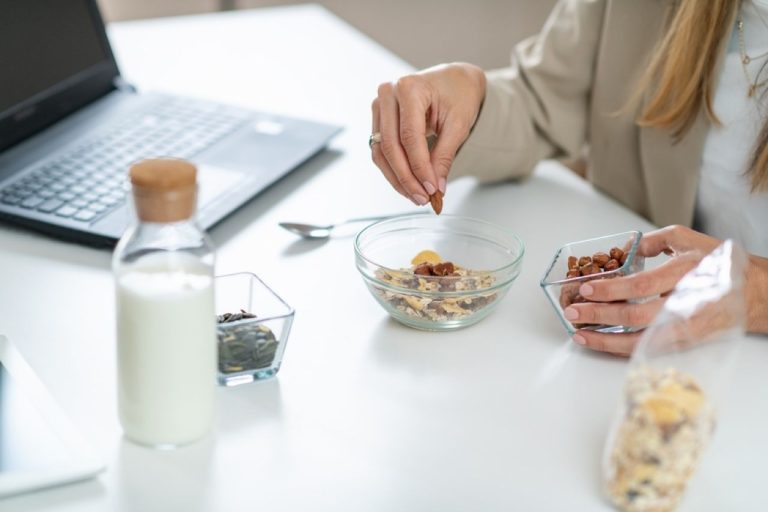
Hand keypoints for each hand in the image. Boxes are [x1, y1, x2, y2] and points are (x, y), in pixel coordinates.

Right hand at [370, 63, 485, 204]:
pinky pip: (381, 151)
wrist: (454, 81)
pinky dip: (394, 171)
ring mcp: (379, 106)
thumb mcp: (458, 124)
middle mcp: (388, 94)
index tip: (431, 189)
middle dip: (407, 177)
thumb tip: (436, 188)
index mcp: (409, 88)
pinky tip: (408, 185)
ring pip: (382, 152)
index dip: (419, 167)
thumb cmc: (458, 95)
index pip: (410, 136)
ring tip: (416, 196)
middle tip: (423, 198)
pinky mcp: (378, 119)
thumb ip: (444, 156)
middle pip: (391, 146)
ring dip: (397, 179)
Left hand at [564, 225, 767, 355]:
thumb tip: (624, 247)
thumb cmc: (720, 264)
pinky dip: (622, 348)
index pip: (640, 286)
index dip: (610, 290)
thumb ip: (654, 240)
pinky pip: (649, 349)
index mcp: (686, 273)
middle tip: (574, 312)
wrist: (755, 293)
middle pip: (635, 316)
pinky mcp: (685, 342)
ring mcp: (685, 327)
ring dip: (606, 340)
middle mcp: (686, 303)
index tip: (586, 289)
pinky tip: (602, 343)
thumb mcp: (689, 239)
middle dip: (599, 315)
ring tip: (580, 334)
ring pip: (640, 340)